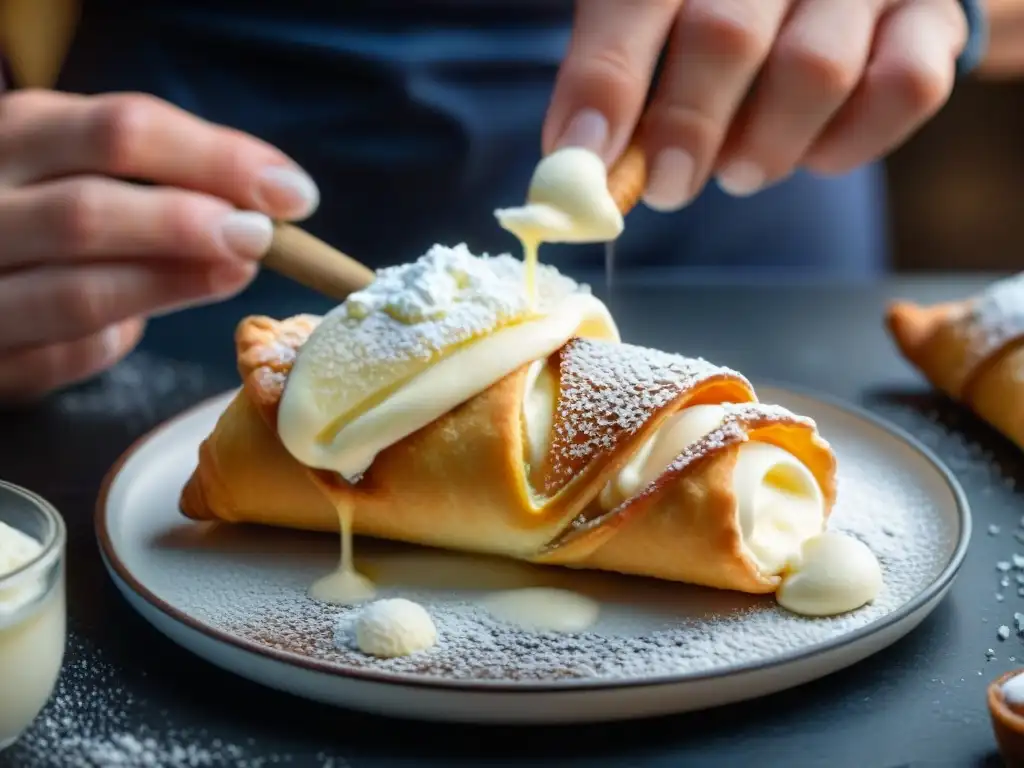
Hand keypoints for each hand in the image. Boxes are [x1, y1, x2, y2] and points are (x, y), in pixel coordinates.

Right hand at [0, 89, 318, 399]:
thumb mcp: (81, 163)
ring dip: (172, 286)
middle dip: (190, 226)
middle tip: (262, 238)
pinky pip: (66, 354)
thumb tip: (266, 205)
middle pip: (90, 210)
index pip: (124, 131)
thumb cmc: (39, 208)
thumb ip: (159, 175)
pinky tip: (140, 328)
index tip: (293, 192)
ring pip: (79, 294)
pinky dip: (115, 341)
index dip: (220, 160)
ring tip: (235, 274)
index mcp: (21, 133)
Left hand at [543, 0, 968, 210]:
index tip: (581, 157)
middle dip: (685, 129)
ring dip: (765, 146)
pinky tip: (813, 152)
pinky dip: (848, 145)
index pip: (637, 1)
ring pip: (815, 72)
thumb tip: (578, 162)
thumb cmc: (729, 5)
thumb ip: (617, 73)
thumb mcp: (660, 16)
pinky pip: (901, 92)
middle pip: (725, 36)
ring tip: (740, 170)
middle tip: (668, 186)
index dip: (604, 83)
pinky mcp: (932, 17)